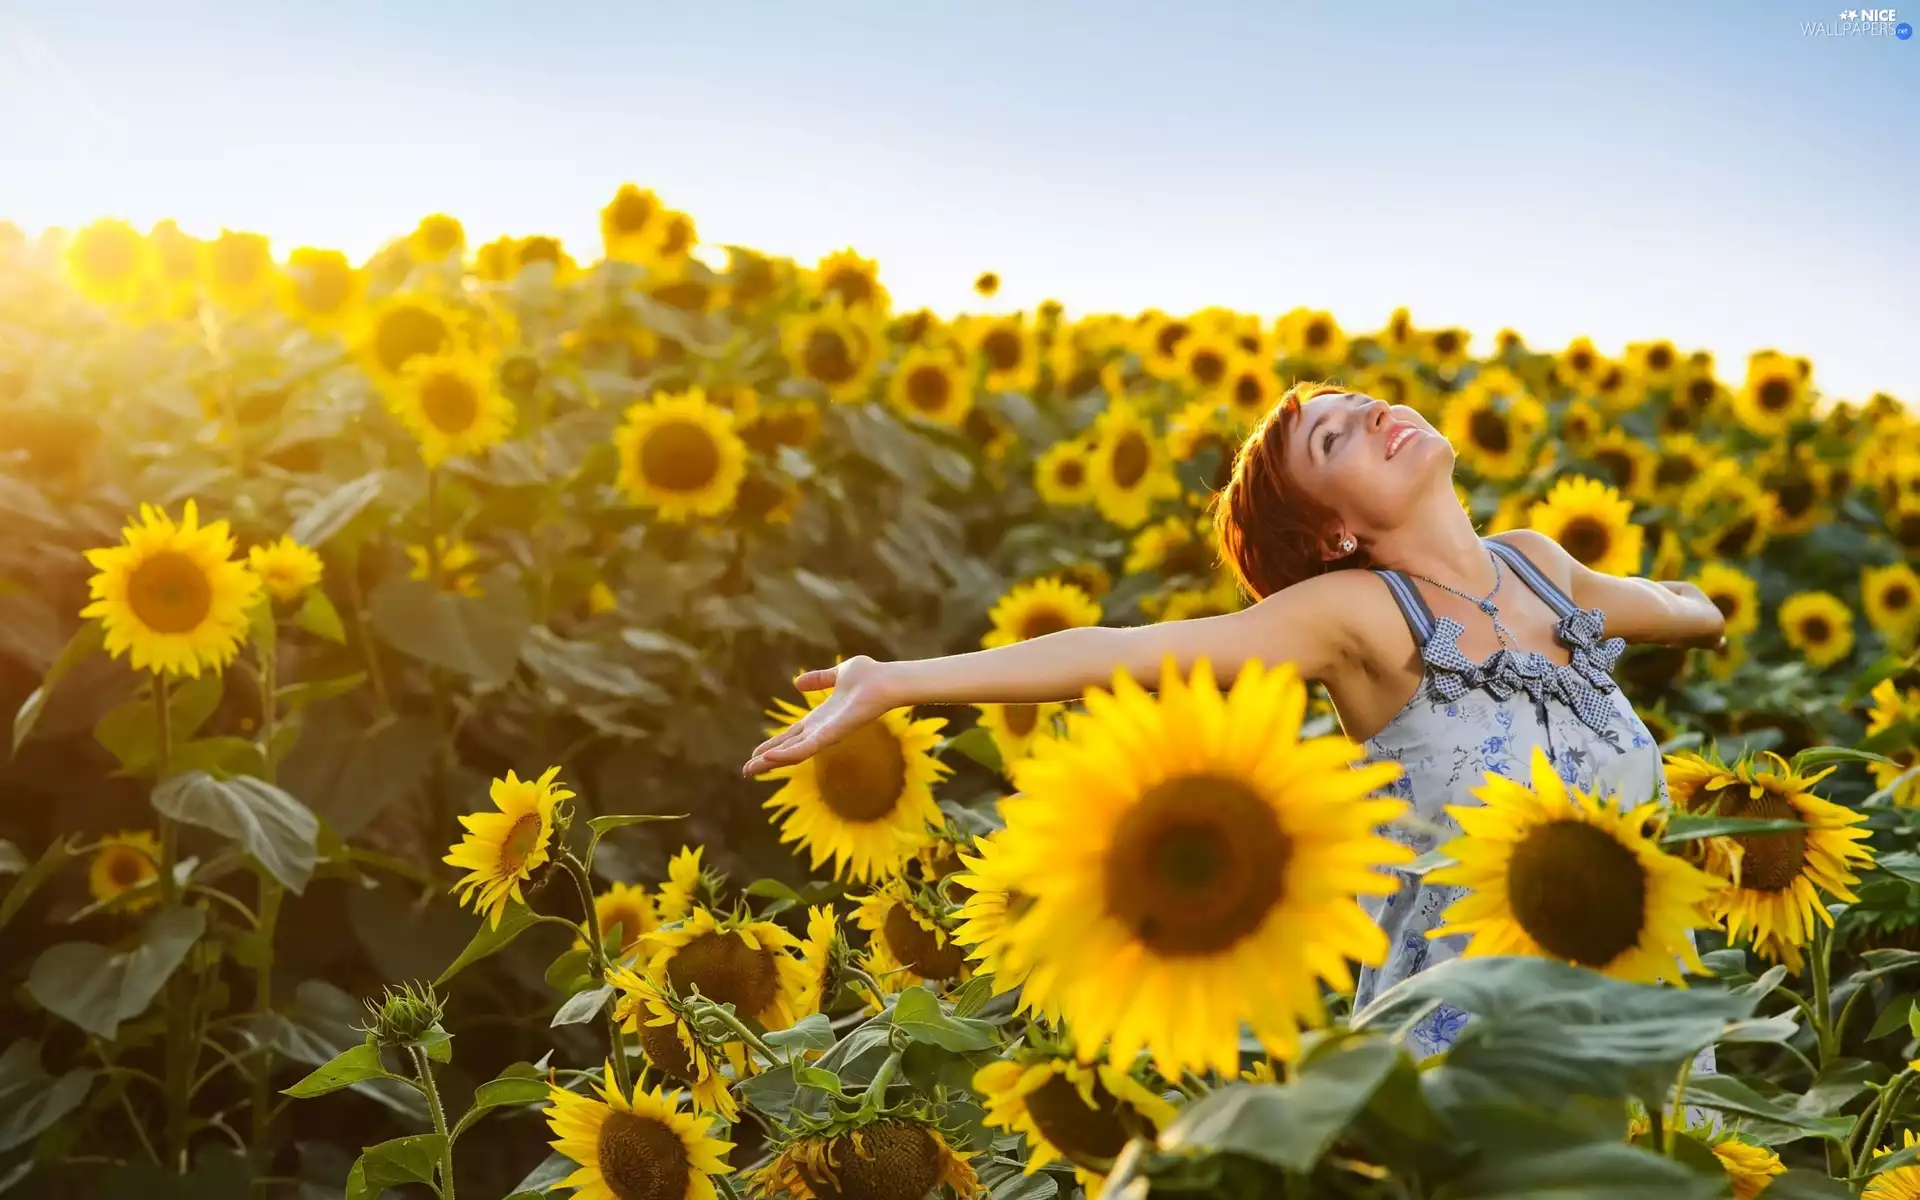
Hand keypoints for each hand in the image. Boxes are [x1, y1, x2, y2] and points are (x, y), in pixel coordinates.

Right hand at [741, 656, 894, 777]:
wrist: (886, 679)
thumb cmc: (870, 675)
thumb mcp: (838, 674)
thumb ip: (819, 679)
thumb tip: (798, 683)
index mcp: (821, 718)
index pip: (792, 735)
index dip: (773, 744)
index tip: (755, 754)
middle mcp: (822, 730)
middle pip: (788, 748)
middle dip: (767, 760)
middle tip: (746, 771)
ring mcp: (827, 735)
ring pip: (793, 753)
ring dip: (771, 761)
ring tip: (750, 769)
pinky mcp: (832, 736)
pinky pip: (805, 749)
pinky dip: (786, 754)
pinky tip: (768, 759)